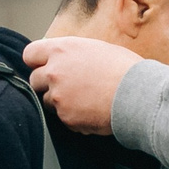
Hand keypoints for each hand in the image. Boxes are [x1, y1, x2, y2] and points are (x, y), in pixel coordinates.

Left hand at [23, 37, 140, 134]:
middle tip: (69, 86)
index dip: (37, 62)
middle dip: (47, 84)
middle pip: (35, 81)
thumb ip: (73, 53)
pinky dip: (74, 117)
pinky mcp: (66, 117)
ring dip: (61, 102)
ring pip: (47, 102)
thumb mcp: (96, 49)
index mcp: (62, 50)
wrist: (138, 95)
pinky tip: (93, 111)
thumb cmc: (125, 69)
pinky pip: (63, 119)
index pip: (30, 54)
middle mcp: (54, 72)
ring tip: (86, 100)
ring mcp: (58, 97)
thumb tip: (63, 58)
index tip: (44, 67)